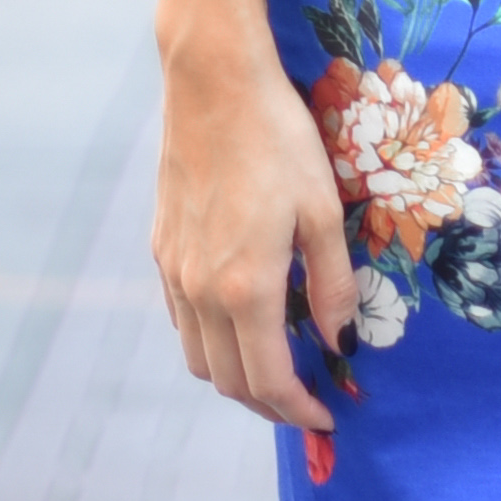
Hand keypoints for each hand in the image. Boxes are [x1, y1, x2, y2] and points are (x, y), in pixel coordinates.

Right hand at [155, 42, 355, 428]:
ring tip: (277, 365)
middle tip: (307, 399)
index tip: (327, 417)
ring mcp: (175, 271)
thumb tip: (339, 344)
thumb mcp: (323, 210)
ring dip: (237, 376)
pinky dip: (210, 340)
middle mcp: (201, 291)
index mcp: (246, 288)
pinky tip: (240, 319)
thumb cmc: (279, 140)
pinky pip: (182, 319)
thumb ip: (331, 285)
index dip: (298, 412)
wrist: (214, 83)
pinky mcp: (161, 249)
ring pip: (198, 357)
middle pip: (229, 382)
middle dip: (270, 404)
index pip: (269, 381)